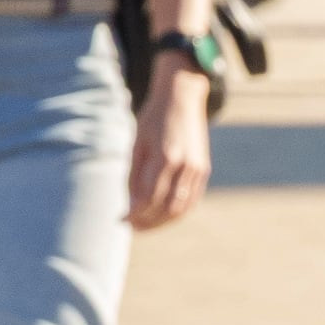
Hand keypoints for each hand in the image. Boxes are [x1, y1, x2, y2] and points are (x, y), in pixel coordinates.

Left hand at [127, 64, 212, 230]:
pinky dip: (177, 212)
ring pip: (181, 208)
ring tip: (145, 225)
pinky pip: (191, 200)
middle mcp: (184, 166)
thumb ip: (135, 175)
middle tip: (132, 226)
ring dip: (162, 222)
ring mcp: (197, 169)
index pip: (148, 198)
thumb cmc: (154, 118)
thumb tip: (131, 204)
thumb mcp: (138, 143)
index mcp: (164, 157)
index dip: (133, 213)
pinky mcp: (203, 169)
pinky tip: (163, 215)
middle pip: (165, 208)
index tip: (121, 219)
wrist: (182, 97)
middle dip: (147, 222)